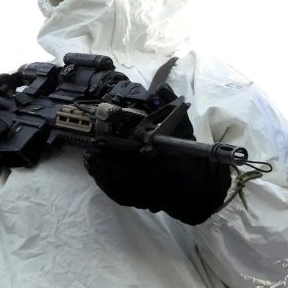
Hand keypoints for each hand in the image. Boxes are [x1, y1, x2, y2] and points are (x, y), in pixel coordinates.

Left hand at [82, 113, 232, 225]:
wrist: (198, 186)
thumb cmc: (189, 154)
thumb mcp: (184, 127)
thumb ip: (172, 106)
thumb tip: (161, 86)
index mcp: (165, 158)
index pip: (135, 153)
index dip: (114, 148)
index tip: (99, 140)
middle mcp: (156, 177)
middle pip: (122, 170)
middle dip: (103, 160)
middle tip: (89, 150)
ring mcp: (149, 192)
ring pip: (119, 184)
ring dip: (102, 173)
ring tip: (89, 161)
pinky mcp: (143, 201)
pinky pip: (121, 196)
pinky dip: (107, 186)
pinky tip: (98, 176)